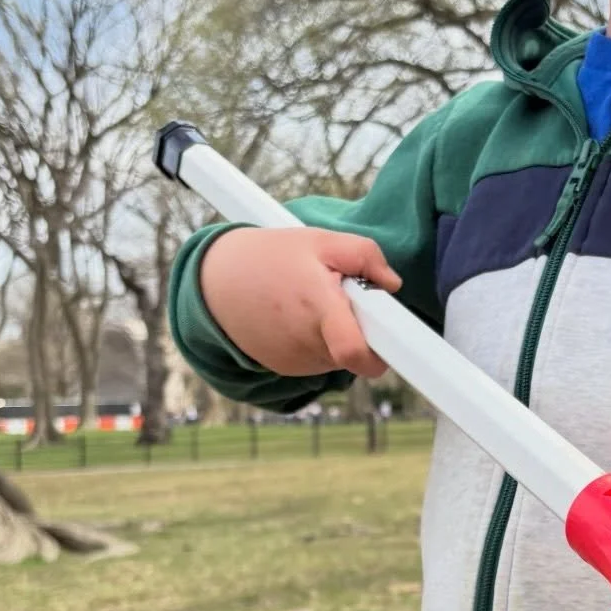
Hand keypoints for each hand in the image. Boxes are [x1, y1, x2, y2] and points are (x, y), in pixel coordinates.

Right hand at [198, 226, 400, 379]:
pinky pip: (321, 361)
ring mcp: (296, 362)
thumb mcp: (320, 240)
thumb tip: (392, 285)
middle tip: (342, 297)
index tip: (395, 339)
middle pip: (357, 350)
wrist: (215, 284)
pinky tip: (299, 318)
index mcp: (318, 309)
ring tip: (313, 303)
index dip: (382, 353)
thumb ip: (364, 254)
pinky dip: (320, 342)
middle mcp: (307, 343)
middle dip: (361, 327)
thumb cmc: (272, 258)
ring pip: (340, 357)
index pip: (357, 353)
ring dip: (339, 334)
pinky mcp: (288, 370)